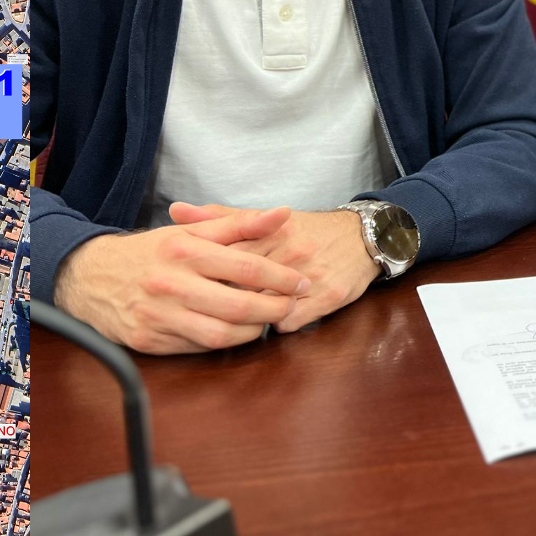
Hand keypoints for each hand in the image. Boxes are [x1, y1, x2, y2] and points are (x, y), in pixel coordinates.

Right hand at [52, 207, 311, 354]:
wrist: (90, 277)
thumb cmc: (148, 253)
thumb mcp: (190, 232)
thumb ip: (239, 224)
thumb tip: (282, 214)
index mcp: (184, 251)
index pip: (246, 268)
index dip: (282, 278)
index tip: (303, 281)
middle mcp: (171, 284)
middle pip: (238, 306)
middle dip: (274, 309)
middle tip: (292, 306)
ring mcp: (160, 316)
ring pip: (221, 335)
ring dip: (252, 332)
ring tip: (264, 321)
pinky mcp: (150, 341)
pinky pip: (198, 348)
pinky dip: (222, 343)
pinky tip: (233, 332)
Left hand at [169, 202, 379, 333]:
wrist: (361, 238)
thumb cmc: (303, 230)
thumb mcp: (262, 218)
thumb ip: (217, 217)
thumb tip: (175, 210)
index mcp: (269, 230)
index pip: (227, 253)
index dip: (205, 272)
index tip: (188, 283)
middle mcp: (289, 251)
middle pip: (244, 282)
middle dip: (222, 297)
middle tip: (203, 306)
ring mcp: (310, 275)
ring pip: (267, 305)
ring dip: (249, 316)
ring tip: (234, 319)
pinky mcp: (329, 296)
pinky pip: (292, 322)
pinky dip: (278, 326)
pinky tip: (270, 324)